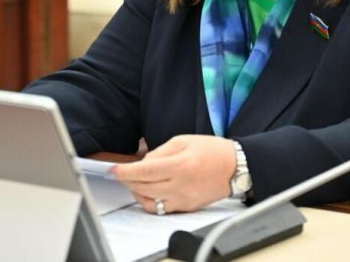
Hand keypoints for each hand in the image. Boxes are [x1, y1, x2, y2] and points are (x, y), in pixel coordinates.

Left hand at [112, 135, 235, 213]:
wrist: (236, 167)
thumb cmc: (212, 150)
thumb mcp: (184, 140)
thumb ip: (160, 152)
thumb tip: (143, 164)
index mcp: (180, 166)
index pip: (144, 172)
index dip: (125, 172)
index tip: (113, 170)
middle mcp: (181, 186)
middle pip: (143, 188)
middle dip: (128, 180)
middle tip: (121, 173)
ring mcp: (183, 200)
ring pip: (149, 202)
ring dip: (137, 192)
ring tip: (134, 182)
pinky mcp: (186, 208)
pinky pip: (161, 208)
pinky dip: (150, 200)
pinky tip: (148, 191)